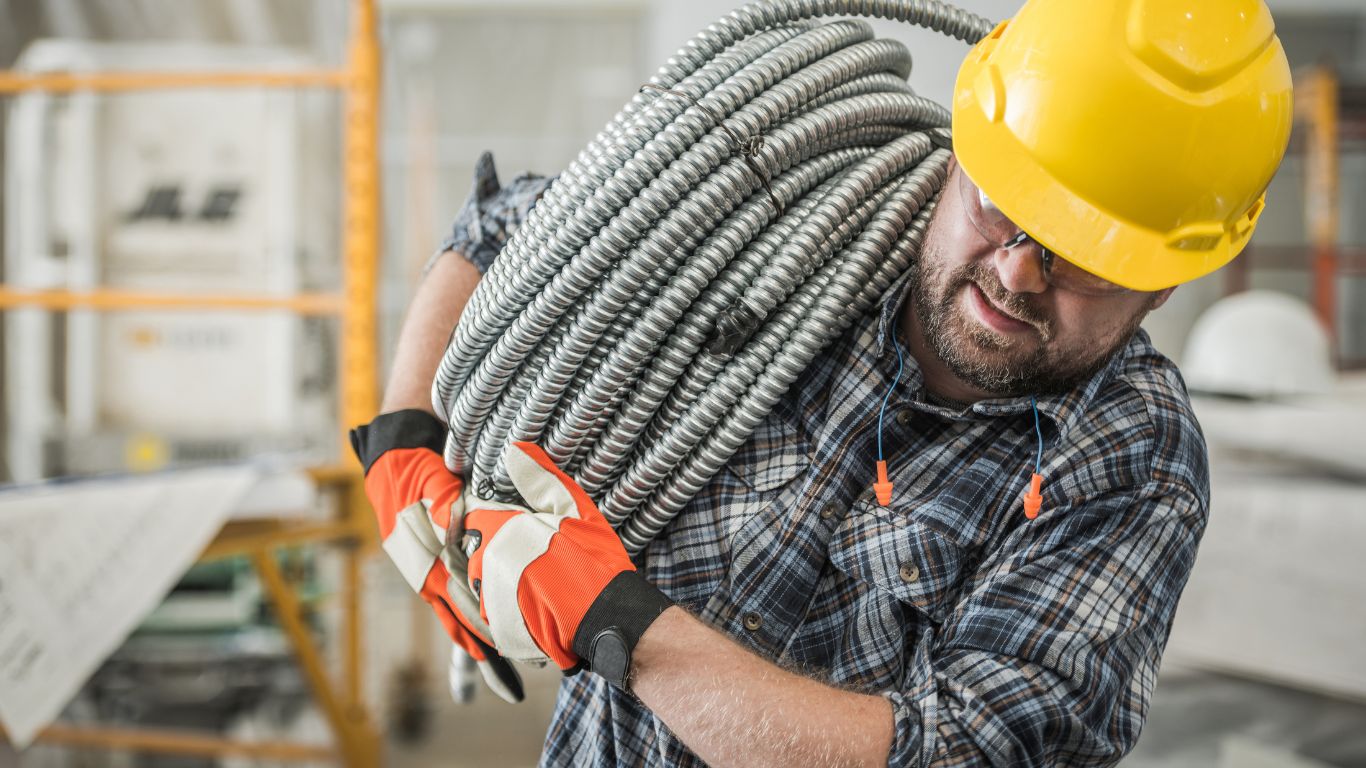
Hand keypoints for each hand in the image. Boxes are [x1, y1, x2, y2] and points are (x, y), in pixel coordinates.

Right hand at [350, 409, 523, 702]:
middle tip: (517, 683)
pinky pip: (451, 606)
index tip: (517, 654)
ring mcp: (428, 576)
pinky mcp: (430, 569)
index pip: (468, 607)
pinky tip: (480, 643)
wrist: (392, 463)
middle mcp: (428, 578)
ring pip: (457, 620)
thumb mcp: (436, 488)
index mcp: (431, 564)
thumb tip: (465, 534)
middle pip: (464, 624)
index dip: (493, 632)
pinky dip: (466, 626)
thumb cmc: (419, 473)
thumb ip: (451, 512)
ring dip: (479, 646)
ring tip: (501, 678)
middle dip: (490, 654)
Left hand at [460, 442, 672, 680]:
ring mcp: (487, 598)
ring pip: (481, 578)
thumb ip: (539, 478)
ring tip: (536, 578)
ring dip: (499, 575)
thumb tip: (515, 451)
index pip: (473, 513)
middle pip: (476, 547)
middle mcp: (484, 564)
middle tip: (531, 552)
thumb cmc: (593, 560)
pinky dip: (506, 603)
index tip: (511, 520)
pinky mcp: (496, 627)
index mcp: (498, 529)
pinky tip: (534, 599)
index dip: (491, 514)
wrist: (605, 617)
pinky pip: (491, 607)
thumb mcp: (572, 509)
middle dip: (495, 545)